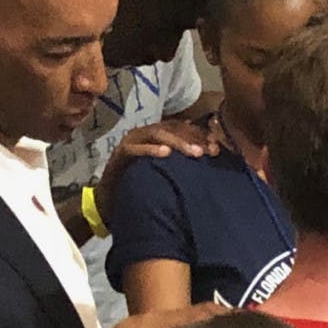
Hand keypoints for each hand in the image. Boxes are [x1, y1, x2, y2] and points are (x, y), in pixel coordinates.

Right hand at [95, 120, 219, 222]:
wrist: (110, 199)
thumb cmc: (141, 184)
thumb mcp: (165, 172)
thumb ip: (181, 163)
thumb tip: (206, 158)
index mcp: (158, 135)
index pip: (183, 128)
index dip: (201, 135)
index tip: (217, 148)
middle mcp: (146, 133)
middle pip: (173, 128)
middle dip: (193, 138)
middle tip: (209, 151)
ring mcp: (132, 141)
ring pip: (157, 134)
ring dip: (177, 142)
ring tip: (194, 152)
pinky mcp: (119, 154)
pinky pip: (136, 148)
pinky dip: (150, 149)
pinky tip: (166, 154)